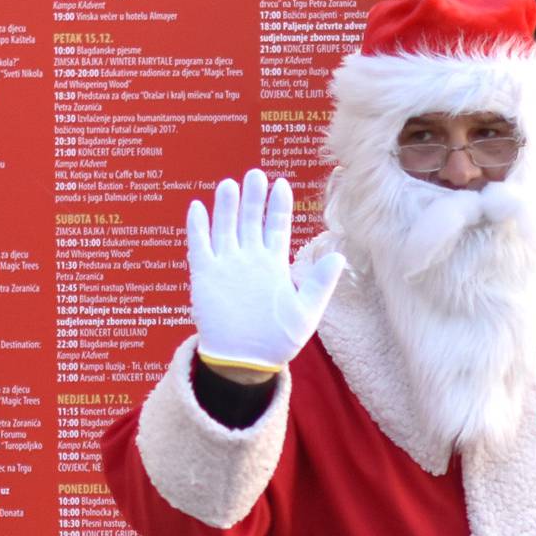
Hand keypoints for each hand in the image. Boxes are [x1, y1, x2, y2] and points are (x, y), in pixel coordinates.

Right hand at [186, 169, 345, 374]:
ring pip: (225, 228)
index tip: (281, 183)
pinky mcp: (204, 276)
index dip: (278, 205)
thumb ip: (320, 282)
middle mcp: (249, 259)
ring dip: (226, 206)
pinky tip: (197, 208)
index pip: (276, 226)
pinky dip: (198, 227)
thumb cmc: (278, 340)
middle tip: (254, 174)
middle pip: (250, 220)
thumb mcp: (306, 311)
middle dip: (252, 197)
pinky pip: (199, 246)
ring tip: (228, 185)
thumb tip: (338, 255)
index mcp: (273, 263)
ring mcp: (226, 265)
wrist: (245, 361)